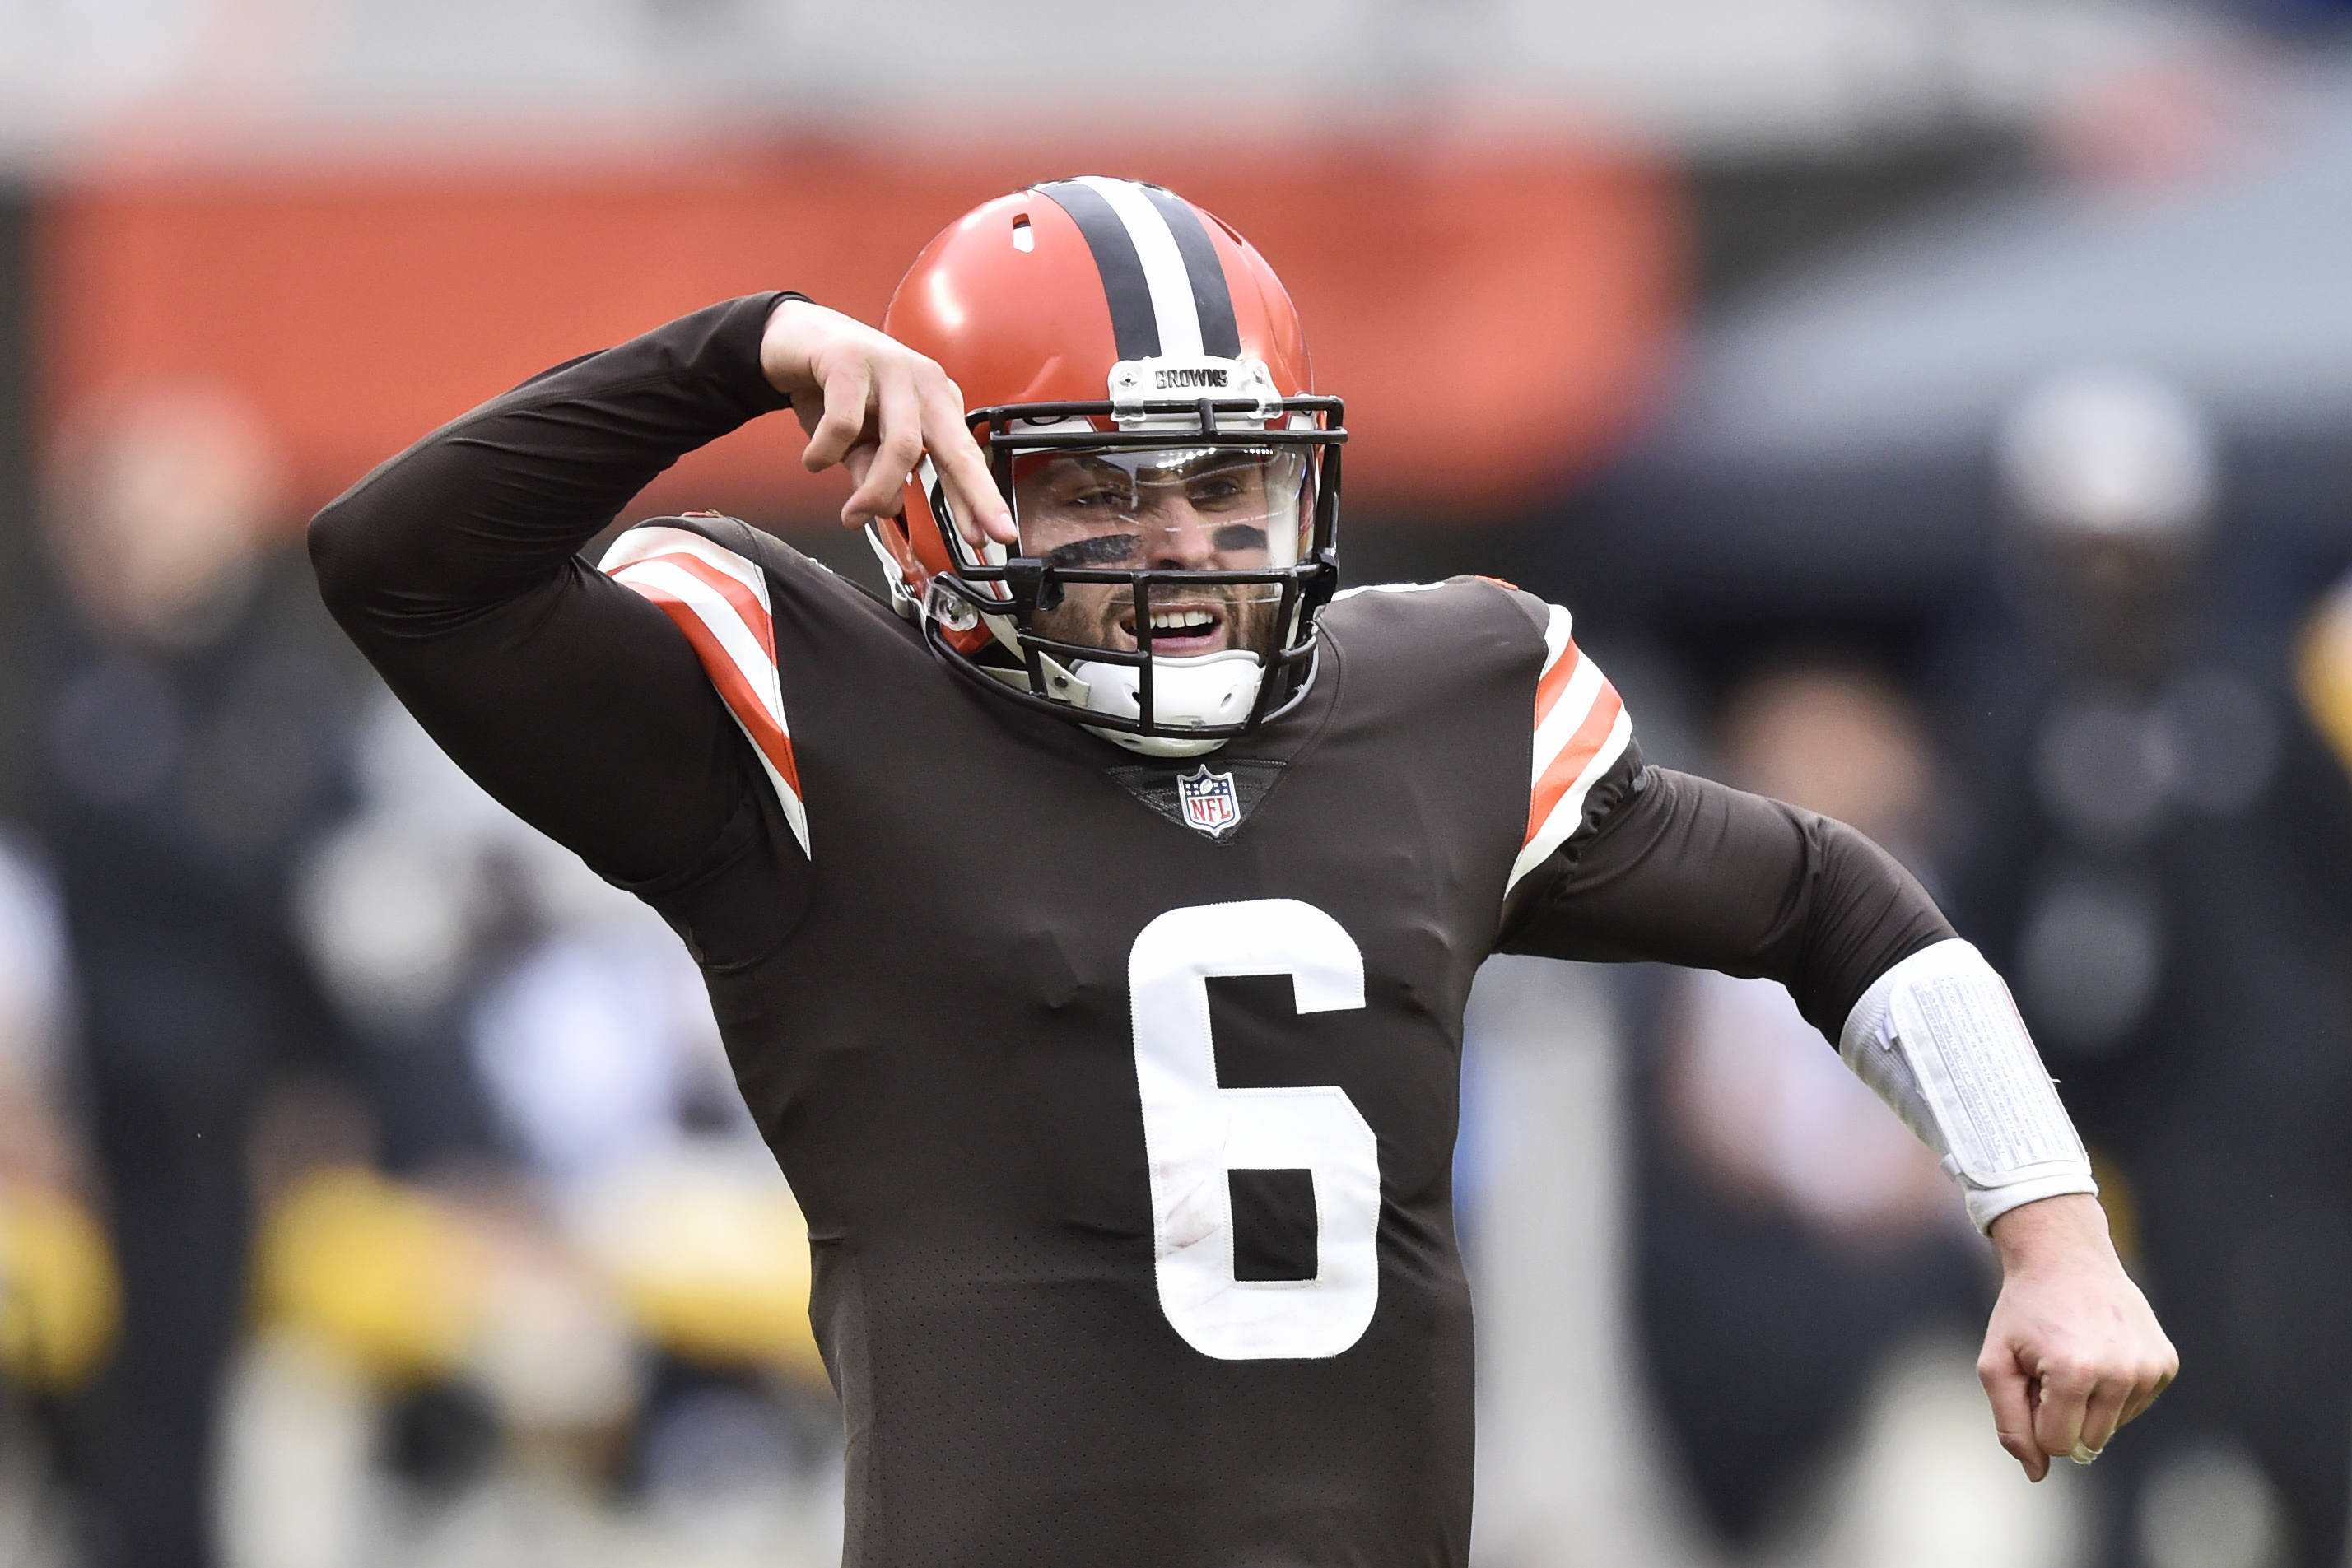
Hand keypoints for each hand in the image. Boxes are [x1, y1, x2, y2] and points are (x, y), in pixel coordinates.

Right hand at [758, 297, 1014, 545]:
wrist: (792, 336)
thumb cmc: (835, 389)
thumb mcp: (860, 441)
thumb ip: (875, 471)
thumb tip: (886, 508)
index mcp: (935, 401)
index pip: (964, 457)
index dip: (979, 499)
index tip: (993, 536)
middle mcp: (923, 382)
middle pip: (955, 448)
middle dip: (973, 495)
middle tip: (979, 537)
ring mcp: (892, 367)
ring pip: (902, 446)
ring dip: (876, 490)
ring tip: (853, 514)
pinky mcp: (851, 360)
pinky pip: (844, 425)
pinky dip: (826, 453)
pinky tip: (814, 460)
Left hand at [1980, 1193, 2177, 1480]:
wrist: (2066, 1258)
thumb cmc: (2024, 1312)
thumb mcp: (1996, 1364)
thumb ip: (2010, 1425)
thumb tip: (2037, 1474)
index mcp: (2074, 1373)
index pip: (2057, 1444)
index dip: (2035, 1421)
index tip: (2029, 1383)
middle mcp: (2121, 1373)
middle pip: (2089, 1442)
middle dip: (2062, 1415)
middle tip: (2049, 1368)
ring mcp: (2149, 1368)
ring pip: (2112, 1427)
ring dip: (2088, 1404)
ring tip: (2074, 1357)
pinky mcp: (2166, 1363)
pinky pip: (2134, 1406)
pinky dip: (2113, 1391)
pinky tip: (2100, 1352)